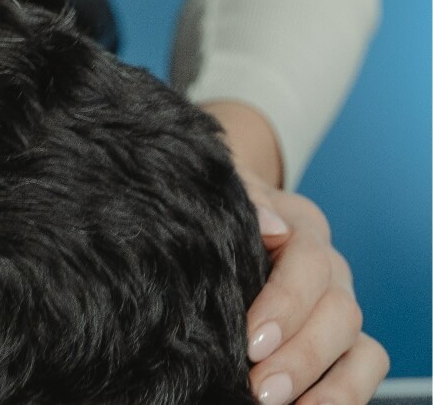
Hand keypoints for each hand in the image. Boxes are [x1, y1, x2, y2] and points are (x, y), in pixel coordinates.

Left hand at [203, 102, 389, 404]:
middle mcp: (329, 267)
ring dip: (328, 385)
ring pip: (359, 344)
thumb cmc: (214, 208)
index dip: (285, 304)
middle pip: (338, 310)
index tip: (252, 342)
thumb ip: (245, 199)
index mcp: (300, 226)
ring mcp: (338, 304)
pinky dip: (344, 393)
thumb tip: (271, 226)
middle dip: (301, 357)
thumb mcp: (220, 193)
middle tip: (261, 389)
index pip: (308, 261)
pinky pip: (364, 366)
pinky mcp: (342, 338)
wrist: (215, 215)